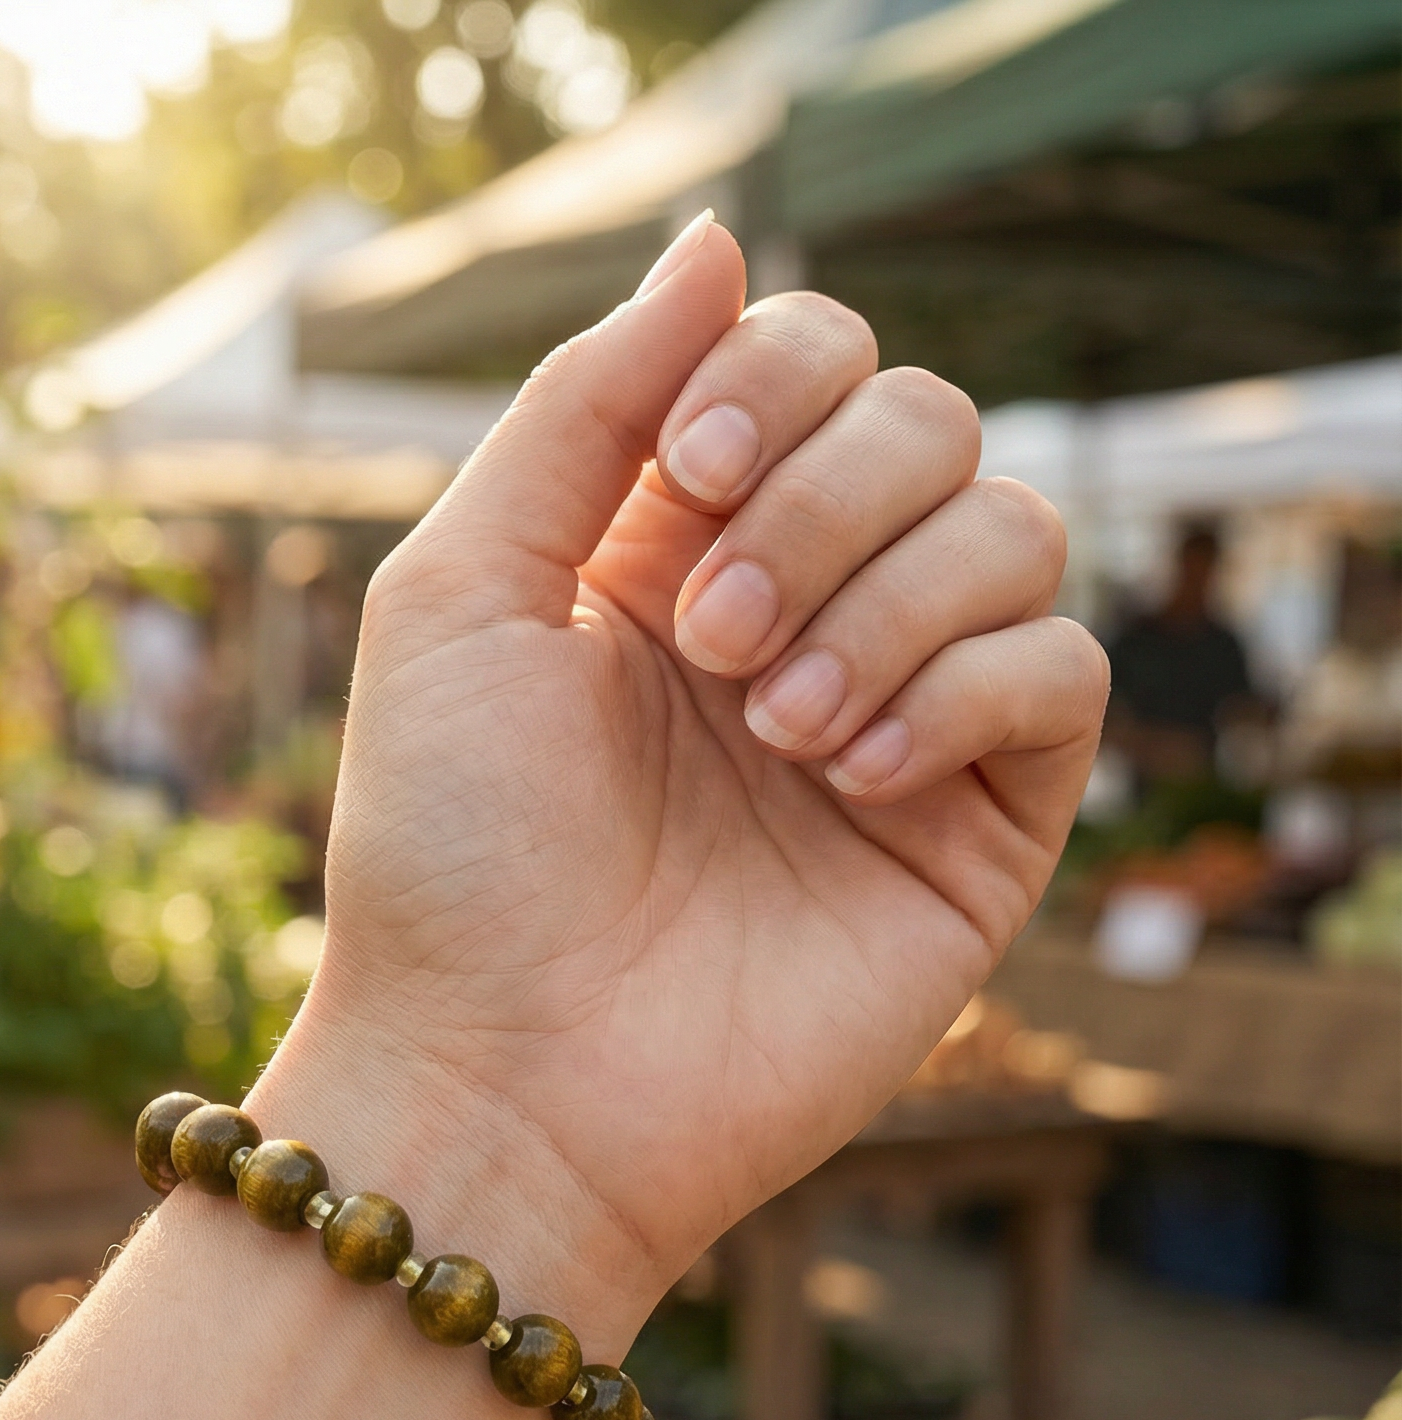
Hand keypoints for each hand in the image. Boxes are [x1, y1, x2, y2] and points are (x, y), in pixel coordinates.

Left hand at [292, 217, 1107, 1336]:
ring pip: (1015, 533)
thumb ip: (581, 403)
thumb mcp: (461, 587)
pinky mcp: (978, 837)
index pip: (816, 362)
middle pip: (929, 423)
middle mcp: (804, 618)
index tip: (677, 477)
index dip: (774, 376)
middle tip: (709, 643)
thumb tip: (721, 240)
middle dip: (820, 501)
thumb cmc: (450, 853)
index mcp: (679, 548)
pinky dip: (967, 692)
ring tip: (771, 727)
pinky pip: (1064, 677)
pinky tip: (851, 774)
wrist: (502, 1085)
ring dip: (888, 600)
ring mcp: (900, 726)